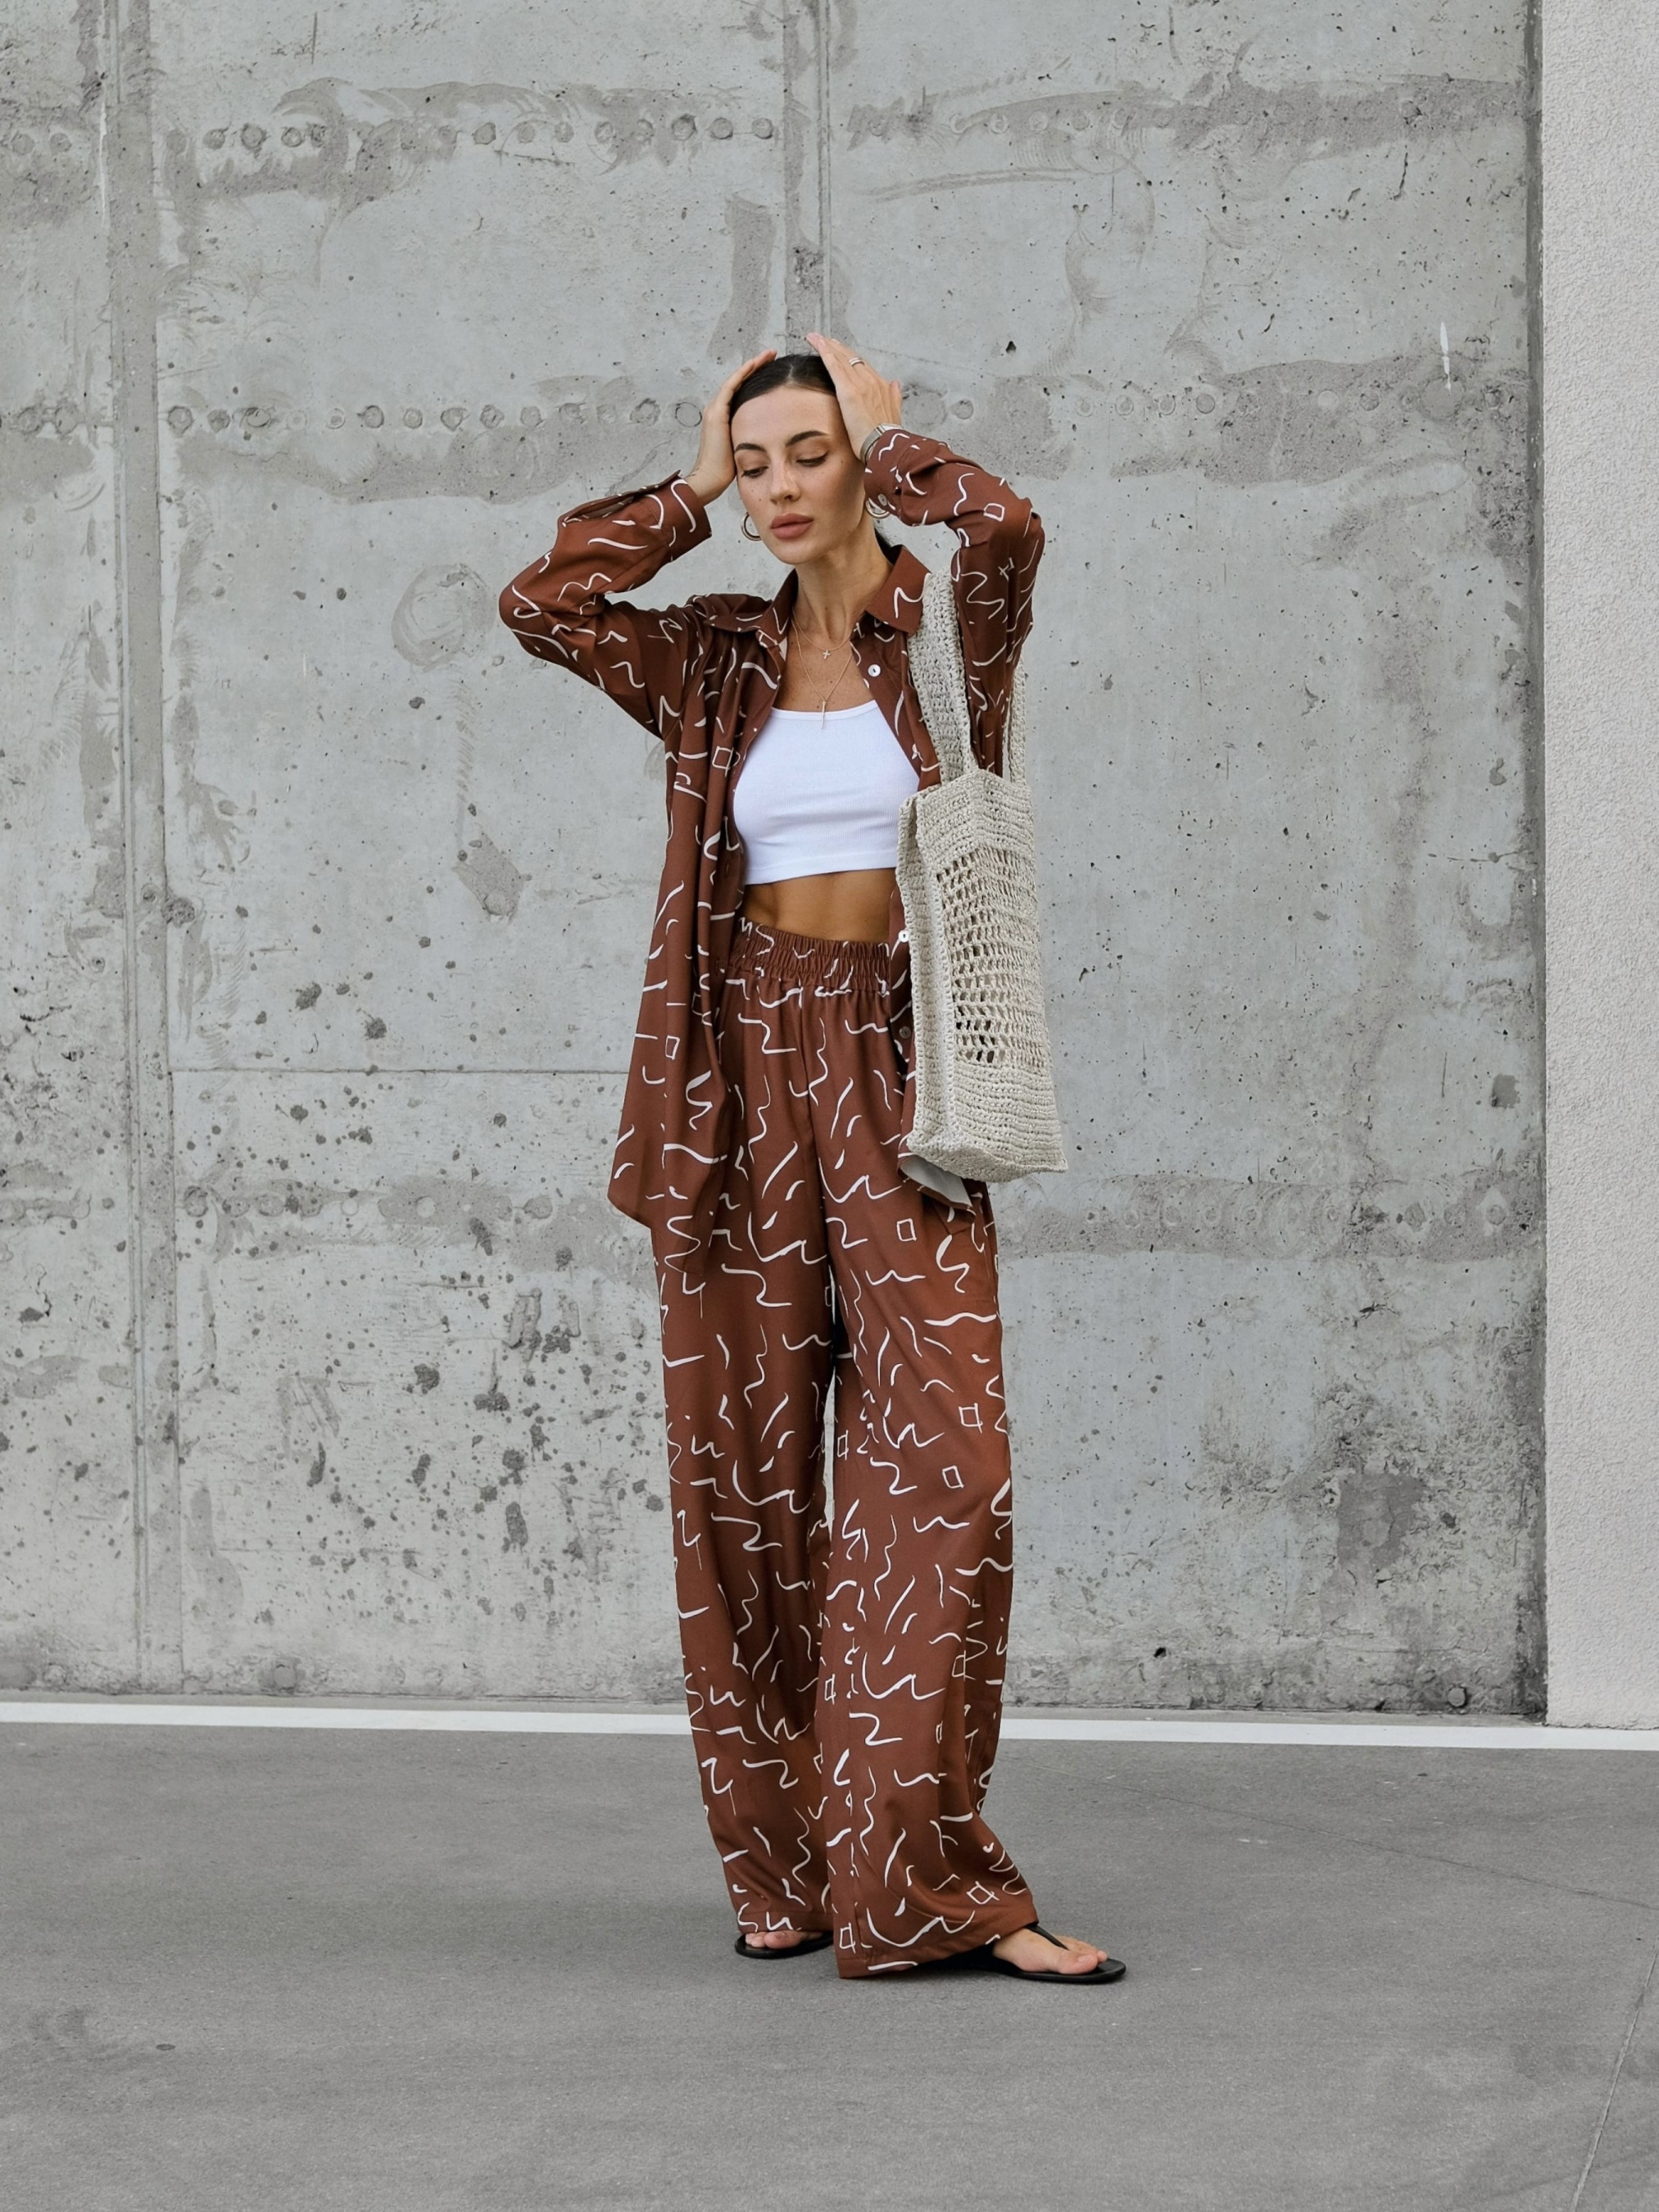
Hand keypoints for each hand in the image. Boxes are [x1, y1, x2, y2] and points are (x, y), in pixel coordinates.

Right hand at [683, 350, 775, 505]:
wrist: (710, 478)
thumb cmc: (727, 470)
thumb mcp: (742, 447)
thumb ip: (751, 436)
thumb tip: (770, 436)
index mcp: (723, 417)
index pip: (741, 391)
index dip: (755, 377)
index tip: (772, 369)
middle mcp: (717, 408)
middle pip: (739, 381)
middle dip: (756, 366)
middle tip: (772, 354)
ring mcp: (715, 409)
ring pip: (736, 379)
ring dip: (753, 364)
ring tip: (769, 354)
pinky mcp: (717, 412)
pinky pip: (732, 386)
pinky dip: (744, 373)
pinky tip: (756, 363)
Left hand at [807, 334, 902, 461]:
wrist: (886, 446)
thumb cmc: (888, 437)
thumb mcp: (895, 413)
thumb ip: (894, 396)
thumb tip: (896, 383)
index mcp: (881, 385)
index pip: (861, 364)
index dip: (848, 355)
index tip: (838, 348)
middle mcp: (871, 380)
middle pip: (850, 357)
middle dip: (835, 346)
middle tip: (821, 338)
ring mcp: (860, 384)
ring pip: (841, 358)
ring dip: (826, 345)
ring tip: (814, 337)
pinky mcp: (848, 391)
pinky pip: (834, 366)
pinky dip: (825, 353)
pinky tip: (816, 344)